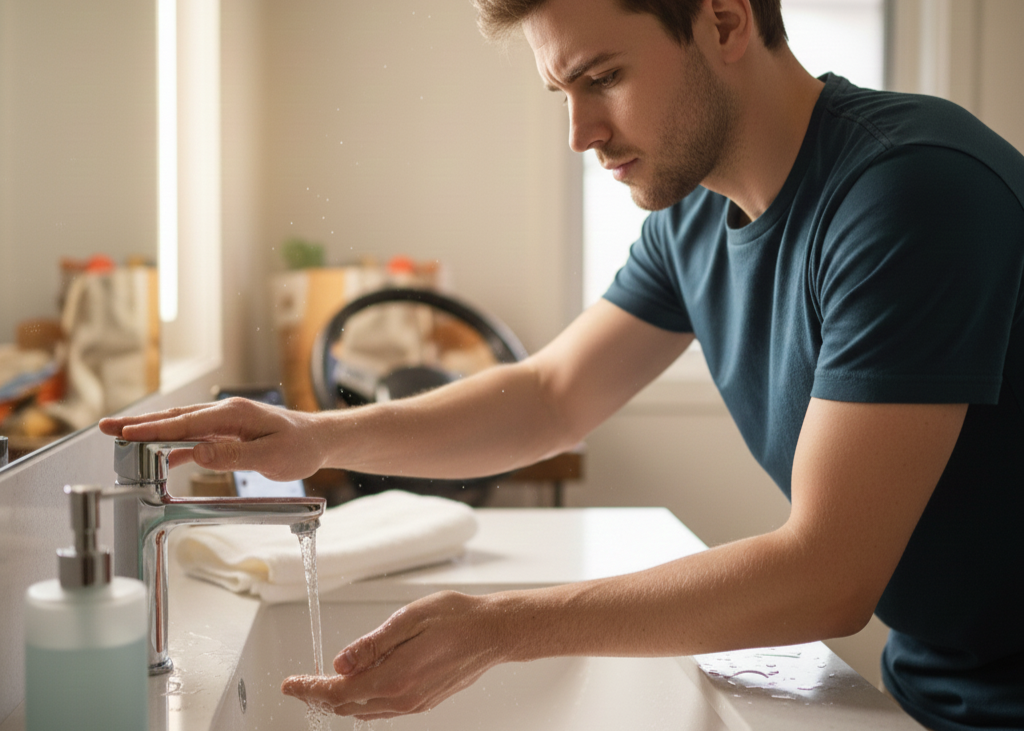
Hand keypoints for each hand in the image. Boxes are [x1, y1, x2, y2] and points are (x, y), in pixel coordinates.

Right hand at [98, 398, 326, 479]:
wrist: (319, 440)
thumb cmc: (300, 446)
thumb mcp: (270, 457)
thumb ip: (233, 456)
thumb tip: (198, 453)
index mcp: (234, 414)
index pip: (186, 422)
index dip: (152, 428)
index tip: (125, 432)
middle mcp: (226, 413)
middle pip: (176, 419)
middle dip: (140, 424)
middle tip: (107, 428)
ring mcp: (226, 422)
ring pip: (182, 426)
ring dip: (152, 432)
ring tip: (121, 437)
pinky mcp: (228, 433)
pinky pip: (195, 437)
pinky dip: (174, 444)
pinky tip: (157, 453)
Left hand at [281, 591, 508, 719]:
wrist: (493, 633)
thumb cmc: (457, 619)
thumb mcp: (408, 619)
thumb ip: (372, 644)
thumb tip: (340, 662)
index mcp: (396, 677)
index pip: (340, 691)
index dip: (310, 688)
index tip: (291, 685)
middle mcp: (404, 697)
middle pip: (348, 706)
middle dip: (320, 695)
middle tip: (300, 684)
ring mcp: (415, 703)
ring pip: (365, 711)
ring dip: (340, 700)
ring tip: (323, 686)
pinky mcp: (424, 701)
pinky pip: (383, 709)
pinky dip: (362, 700)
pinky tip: (359, 686)